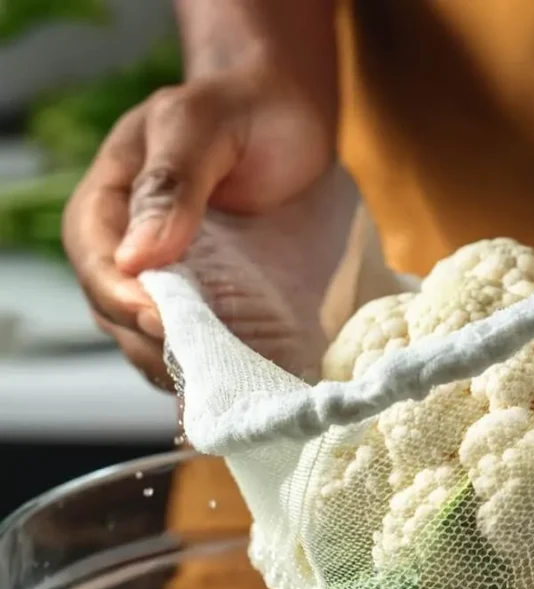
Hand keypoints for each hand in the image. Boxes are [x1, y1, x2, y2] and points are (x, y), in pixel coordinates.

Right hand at [61, 62, 338, 388]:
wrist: (291, 118)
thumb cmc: (248, 110)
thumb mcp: (204, 124)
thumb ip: (171, 181)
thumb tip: (136, 257)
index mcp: (109, 200)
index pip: (96, 261)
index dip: (123, 298)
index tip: (162, 321)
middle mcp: (128, 247)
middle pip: (117, 312)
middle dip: (152, 343)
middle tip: (202, 366)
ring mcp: (167, 279)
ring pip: (151, 338)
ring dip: (181, 367)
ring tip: (221, 386)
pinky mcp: (208, 299)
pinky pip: (195, 342)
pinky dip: (211, 365)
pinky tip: (239, 381)